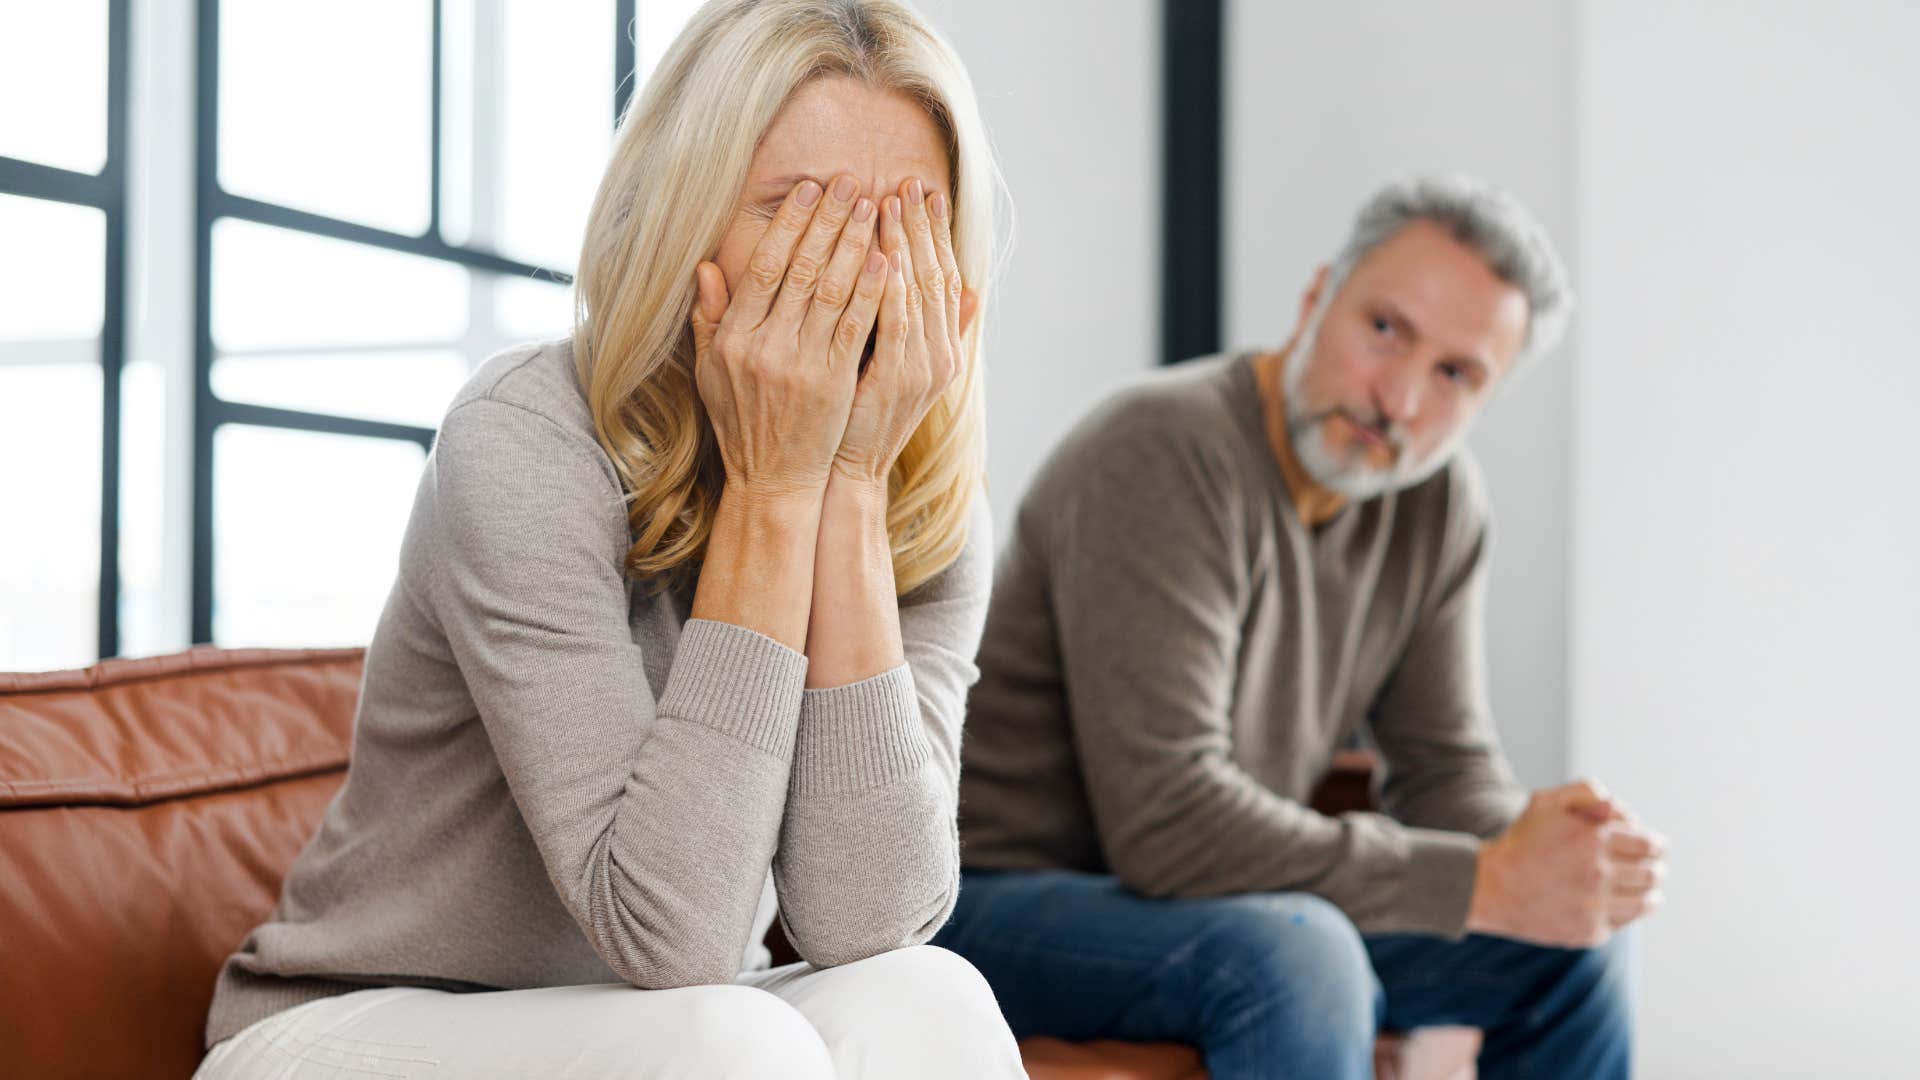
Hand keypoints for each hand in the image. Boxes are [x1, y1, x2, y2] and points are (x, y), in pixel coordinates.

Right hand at [690, 175, 885, 501]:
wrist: (773, 479)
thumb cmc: (743, 422)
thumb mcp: (711, 371)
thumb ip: (709, 318)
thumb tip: (704, 267)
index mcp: (733, 337)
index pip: (764, 266)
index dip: (789, 224)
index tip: (808, 190)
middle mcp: (764, 346)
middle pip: (801, 269)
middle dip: (828, 220)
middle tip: (850, 182)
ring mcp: (800, 365)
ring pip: (832, 290)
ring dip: (855, 243)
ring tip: (874, 207)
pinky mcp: (834, 383)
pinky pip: (856, 327)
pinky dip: (872, 290)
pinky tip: (887, 259)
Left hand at [832, 177, 979, 486]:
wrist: (846, 475)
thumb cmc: (856, 419)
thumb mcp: (890, 370)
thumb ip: (912, 327)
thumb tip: (955, 291)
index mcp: (938, 348)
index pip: (939, 275)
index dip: (932, 233)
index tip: (919, 192)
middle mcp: (938, 355)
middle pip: (934, 275)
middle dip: (920, 226)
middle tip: (909, 182)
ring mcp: (921, 369)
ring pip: (917, 292)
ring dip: (906, 244)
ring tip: (892, 202)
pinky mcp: (895, 381)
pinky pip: (895, 322)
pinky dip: (893, 286)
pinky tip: (884, 253)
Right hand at [1466, 780, 1668, 947]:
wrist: (1492, 887)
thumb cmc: (1522, 842)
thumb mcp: (1546, 802)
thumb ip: (1586, 792)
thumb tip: (1619, 808)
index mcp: (1593, 838)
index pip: (1649, 844)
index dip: (1656, 844)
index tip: (1655, 846)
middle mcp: (1598, 874)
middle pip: (1652, 873)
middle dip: (1655, 867)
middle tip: (1652, 867)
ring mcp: (1595, 906)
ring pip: (1646, 902)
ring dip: (1650, 893)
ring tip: (1646, 890)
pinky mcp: (1589, 931)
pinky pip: (1624, 922)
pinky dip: (1626, 912)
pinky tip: (1616, 903)